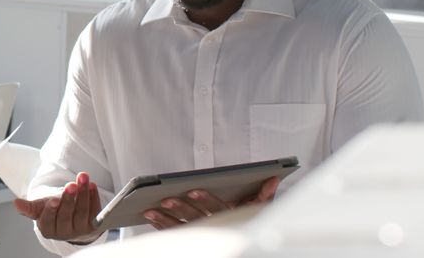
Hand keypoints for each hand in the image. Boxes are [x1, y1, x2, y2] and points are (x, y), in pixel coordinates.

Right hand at [14, 172, 102, 243]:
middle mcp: (65, 232)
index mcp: (48, 229)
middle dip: (69, 199)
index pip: (48, 221)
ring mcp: (80, 229)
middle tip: (71, 185)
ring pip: (82, 211)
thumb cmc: (53, 210)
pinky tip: (92, 185)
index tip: (53, 199)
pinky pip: (95, 211)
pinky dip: (94, 197)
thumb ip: (28, 206)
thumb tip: (15, 203)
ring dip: (83, 194)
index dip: (51, 210)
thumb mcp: (39, 208)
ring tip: (82, 178)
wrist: (70, 217)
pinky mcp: (94, 225)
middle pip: (67, 215)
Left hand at [143, 176, 279, 229]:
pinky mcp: (192, 240)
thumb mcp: (258, 209)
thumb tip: (273, 179)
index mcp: (230, 217)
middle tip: (166, 199)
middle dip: (181, 208)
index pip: (217, 207)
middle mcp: (216, 227)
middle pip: (197, 217)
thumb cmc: (248, 220)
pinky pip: (176, 235)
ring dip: (165, 220)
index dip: (205, 198)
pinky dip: (162, 228)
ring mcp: (203, 235)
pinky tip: (151, 219)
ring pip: (182, 228)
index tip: (192, 189)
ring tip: (150, 211)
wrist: (242, 243)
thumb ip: (264, 195)